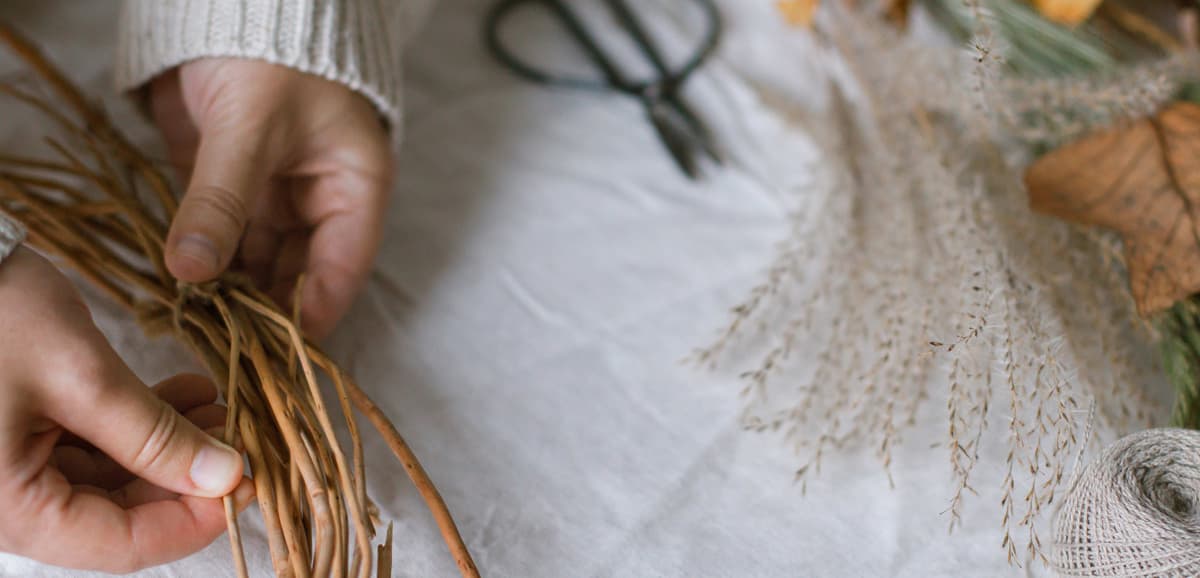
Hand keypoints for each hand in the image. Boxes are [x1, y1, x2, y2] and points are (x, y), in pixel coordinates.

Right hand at [0, 248, 252, 572]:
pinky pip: (96, 447)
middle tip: (242, 437)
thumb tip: (227, 478)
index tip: (247, 482)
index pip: (122, 546)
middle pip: (121, 516)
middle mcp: (10, 502)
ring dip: (174, 446)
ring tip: (221, 406)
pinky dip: (145, 424)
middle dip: (189, 477)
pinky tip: (191, 393)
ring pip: (115, 480)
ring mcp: (15, 469)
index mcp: (11, 510)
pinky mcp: (24, 435)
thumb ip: (155, 436)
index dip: (194, 521)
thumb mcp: (84, 378)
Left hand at [150, 59, 392, 338]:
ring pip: (258, 265)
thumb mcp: (251, 128)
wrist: (230, 4)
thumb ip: (221, 200)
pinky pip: (223, 243)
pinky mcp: (232, 192)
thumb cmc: (268, 56)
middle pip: (299, 276)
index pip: (341, 270)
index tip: (272, 352)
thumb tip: (190, 272)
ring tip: (200, 328)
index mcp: (354, 188)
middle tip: (225, 347)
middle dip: (265, 310)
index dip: (310, 313)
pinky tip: (183, 292)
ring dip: (230, 294)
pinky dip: (205, 267)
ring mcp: (274, 199)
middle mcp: (319, 202)